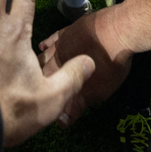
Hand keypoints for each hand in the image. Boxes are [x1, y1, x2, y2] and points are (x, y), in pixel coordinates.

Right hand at [37, 7, 132, 125]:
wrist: (119, 30)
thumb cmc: (109, 64)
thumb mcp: (97, 91)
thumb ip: (77, 106)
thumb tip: (61, 122)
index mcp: (60, 73)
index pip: (46, 87)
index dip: (43, 96)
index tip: (40, 103)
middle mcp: (56, 57)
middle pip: (42, 70)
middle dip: (38, 80)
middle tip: (35, 87)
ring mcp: (62, 41)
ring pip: (44, 54)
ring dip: (38, 62)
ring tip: (31, 69)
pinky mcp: (70, 28)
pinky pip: (54, 37)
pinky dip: (47, 42)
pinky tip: (43, 44)